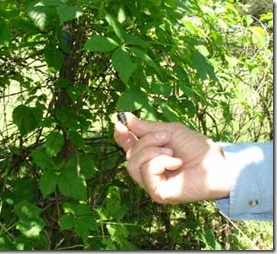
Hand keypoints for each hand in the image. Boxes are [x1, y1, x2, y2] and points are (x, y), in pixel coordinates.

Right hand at [114, 113, 229, 203]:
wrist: (216, 163)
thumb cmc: (196, 147)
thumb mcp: (170, 131)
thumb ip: (146, 128)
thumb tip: (125, 118)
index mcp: (149, 155)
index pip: (128, 147)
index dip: (121, 136)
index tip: (119, 124)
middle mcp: (147, 170)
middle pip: (129, 154)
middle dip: (147, 141)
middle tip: (166, 137)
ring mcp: (151, 183)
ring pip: (133, 164)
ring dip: (153, 152)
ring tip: (173, 152)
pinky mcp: (157, 193)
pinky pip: (146, 172)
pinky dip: (160, 162)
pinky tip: (176, 163)